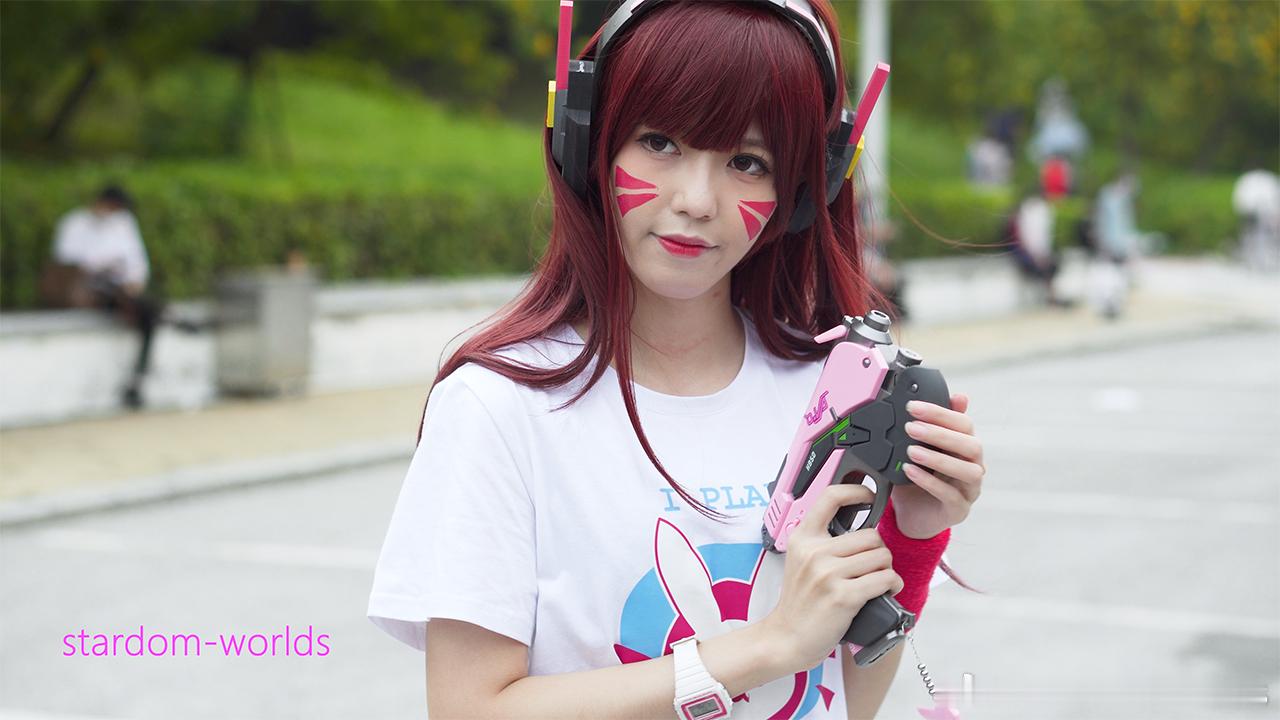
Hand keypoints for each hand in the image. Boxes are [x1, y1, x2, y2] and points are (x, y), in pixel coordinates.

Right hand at [762, 483, 904, 672]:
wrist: (788, 638)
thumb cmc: (800, 602)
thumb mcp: (801, 561)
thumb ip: (823, 541)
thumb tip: (862, 529)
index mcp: (803, 538)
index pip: (830, 497)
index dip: (856, 490)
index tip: (869, 496)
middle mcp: (814, 551)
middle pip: (871, 535)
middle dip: (879, 551)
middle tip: (872, 566)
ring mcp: (828, 573)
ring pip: (882, 556)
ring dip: (886, 570)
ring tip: (877, 581)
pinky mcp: (844, 595)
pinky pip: (885, 579)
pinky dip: (892, 585)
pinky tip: (885, 591)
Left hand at [893, 392, 985, 538]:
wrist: (911, 514)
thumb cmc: (918, 477)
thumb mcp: (919, 448)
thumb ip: (929, 425)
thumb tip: (941, 399)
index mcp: (965, 447)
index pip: (964, 424)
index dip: (941, 413)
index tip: (914, 407)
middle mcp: (973, 466)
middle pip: (971, 445)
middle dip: (941, 434)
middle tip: (911, 427)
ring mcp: (969, 489)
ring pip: (968, 471)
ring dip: (939, 458)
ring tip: (911, 451)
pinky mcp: (958, 509)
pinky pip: (950, 495)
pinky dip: (929, 481)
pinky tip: (910, 471)